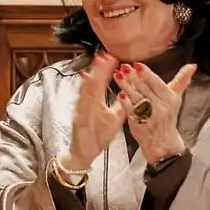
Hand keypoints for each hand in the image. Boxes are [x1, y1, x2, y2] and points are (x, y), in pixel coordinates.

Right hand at [61, 52, 127, 173]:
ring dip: (89, 82)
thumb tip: (131, 93)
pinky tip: (86, 93)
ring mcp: (81, 112)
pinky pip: (81, 110)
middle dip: (97, 70)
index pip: (101, 82)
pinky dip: (83, 101)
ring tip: (94, 70)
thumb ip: (121, 105)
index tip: (112, 56)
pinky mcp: (78, 122)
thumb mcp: (114, 119)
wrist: (84, 153)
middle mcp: (86, 104)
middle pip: (92, 84)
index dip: (105, 70)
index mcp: (95, 102)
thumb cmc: (97, 135)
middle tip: (103, 56)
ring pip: (85, 94)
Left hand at [114, 62, 196, 164]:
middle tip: (124, 67)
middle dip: (133, 77)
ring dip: (126, 86)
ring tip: (117, 75)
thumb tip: (192, 66)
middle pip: (145, 89)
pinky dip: (124, 101)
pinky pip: (130, 110)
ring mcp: (149, 116)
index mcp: (169, 99)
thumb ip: (182, 80)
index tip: (137, 64)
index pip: (157, 83)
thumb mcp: (176, 98)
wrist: (162, 141)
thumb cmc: (168, 116)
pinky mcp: (138, 123)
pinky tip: (119, 92)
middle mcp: (160, 107)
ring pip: (136, 98)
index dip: (146, 73)